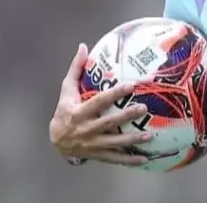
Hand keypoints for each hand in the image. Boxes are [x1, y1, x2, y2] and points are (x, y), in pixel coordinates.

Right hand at [48, 43, 151, 165]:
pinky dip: (129, 160)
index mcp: (79, 113)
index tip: (131, 85)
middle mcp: (86, 130)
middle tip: (144, 108)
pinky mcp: (98, 155)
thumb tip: (83, 46)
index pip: (99, 102)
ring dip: (132, 140)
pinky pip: (115, 159)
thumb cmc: (65, 111)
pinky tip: (144, 159)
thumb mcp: (66, 91)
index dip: (114, 94)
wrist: (56, 141)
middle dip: (126, 116)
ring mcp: (92, 144)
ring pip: (114, 143)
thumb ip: (76, 69)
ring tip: (150, 135)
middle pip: (109, 123)